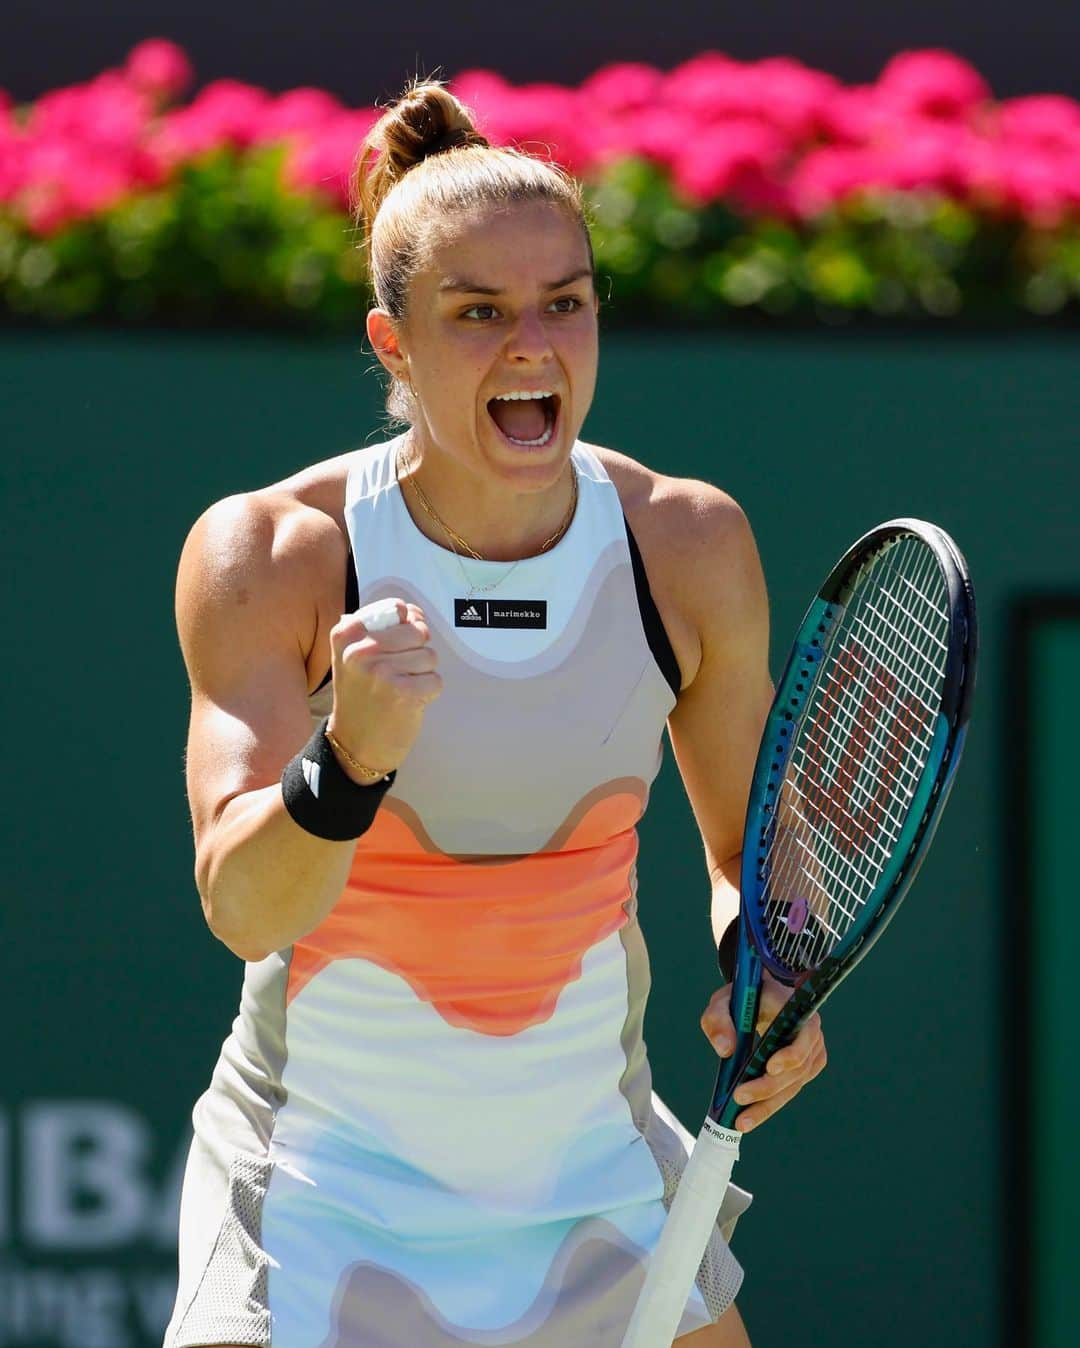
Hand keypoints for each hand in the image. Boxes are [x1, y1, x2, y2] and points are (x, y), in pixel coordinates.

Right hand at [327, 599, 441, 779]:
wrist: (354, 745)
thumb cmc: (362, 695)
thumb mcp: (357, 655)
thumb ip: (385, 626)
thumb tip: (415, 613)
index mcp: (347, 635)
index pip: (396, 609)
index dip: (407, 624)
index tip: (396, 645)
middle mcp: (360, 650)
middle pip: (418, 632)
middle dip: (417, 652)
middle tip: (398, 673)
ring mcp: (381, 672)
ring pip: (429, 656)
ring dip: (422, 674)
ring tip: (400, 689)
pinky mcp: (403, 693)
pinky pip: (436, 679)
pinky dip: (428, 692)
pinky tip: (407, 702)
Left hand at [699, 972, 826, 1131]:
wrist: (760, 1000)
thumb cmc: (743, 998)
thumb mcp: (723, 1000)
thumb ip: (718, 1018)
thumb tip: (725, 1049)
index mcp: (793, 1008)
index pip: (803, 1033)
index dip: (792, 1053)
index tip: (770, 1068)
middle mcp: (810, 1031)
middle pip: (797, 1067)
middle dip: (768, 1087)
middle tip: (739, 1098)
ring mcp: (811, 1051)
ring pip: (794, 1084)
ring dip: (768, 1104)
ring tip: (742, 1121)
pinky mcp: (806, 1067)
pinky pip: (792, 1089)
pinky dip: (772, 1103)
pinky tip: (753, 1115)